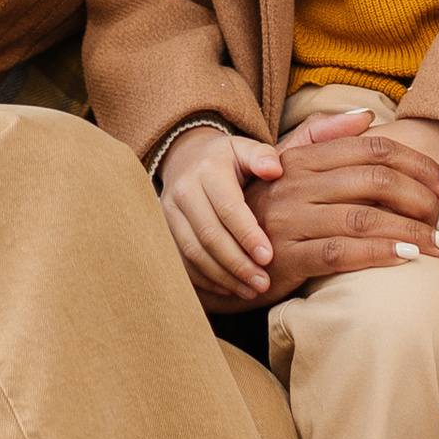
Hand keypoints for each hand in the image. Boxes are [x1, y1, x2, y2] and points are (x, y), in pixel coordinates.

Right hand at [158, 125, 286, 308]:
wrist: (187, 158)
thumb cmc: (227, 159)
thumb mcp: (245, 148)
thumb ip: (262, 156)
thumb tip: (274, 170)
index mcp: (208, 170)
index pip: (228, 207)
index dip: (247, 235)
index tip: (268, 257)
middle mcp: (183, 191)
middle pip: (209, 235)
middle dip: (237, 263)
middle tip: (263, 283)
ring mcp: (169, 212)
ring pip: (193, 252)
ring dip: (223, 276)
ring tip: (250, 290)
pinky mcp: (163, 230)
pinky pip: (182, 261)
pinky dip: (205, 279)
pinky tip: (229, 289)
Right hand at [256, 107, 438, 302]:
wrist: (226, 259)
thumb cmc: (267, 212)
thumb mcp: (286, 168)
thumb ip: (321, 137)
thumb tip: (366, 115)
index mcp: (302, 158)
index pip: (372, 149)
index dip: (418, 164)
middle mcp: (295, 182)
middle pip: (375, 180)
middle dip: (421, 198)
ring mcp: (289, 219)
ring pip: (364, 218)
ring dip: (410, 232)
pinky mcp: (286, 256)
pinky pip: (341, 252)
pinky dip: (379, 254)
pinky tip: (406, 260)